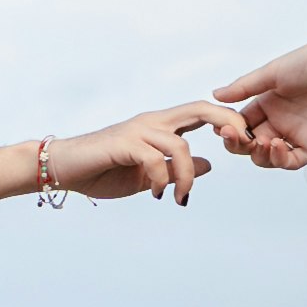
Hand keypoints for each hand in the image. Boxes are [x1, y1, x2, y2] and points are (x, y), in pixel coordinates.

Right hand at [49, 107, 225, 202]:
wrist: (64, 169)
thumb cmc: (103, 171)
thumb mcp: (149, 175)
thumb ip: (177, 168)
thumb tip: (210, 165)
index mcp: (160, 126)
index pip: (201, 112)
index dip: (227, 120)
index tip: (243, 143)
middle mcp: (152, 121)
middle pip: (199, 109)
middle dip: (226, 122)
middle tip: (242, 145)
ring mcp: (138, 130)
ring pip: (180, 145)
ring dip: (187, 176)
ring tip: (180, 197)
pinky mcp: (123, 143)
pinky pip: (155, 159)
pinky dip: (163, 179)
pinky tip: (159, 194)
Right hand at [210, 15, 306, 169]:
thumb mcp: (272, 73)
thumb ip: (244, 88)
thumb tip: (215, 95)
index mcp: (267, 103)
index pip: (241, 123)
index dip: (229, 128)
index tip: (220, 126)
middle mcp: (279, 121)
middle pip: (250, 143)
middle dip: (238, 143)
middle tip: (234, 136)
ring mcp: (296, 134)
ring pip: (268, 157)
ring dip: (258, 154)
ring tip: (259, 141)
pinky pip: (292, 160)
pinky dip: (279, 158)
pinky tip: (276, 145)